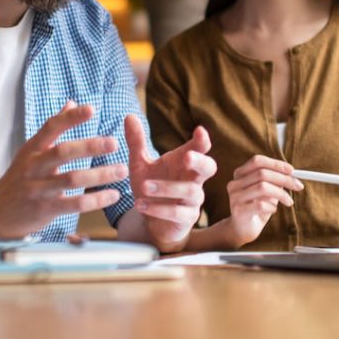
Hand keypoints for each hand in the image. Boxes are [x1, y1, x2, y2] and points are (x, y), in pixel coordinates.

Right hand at [0, 101, 127, 237]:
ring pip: (72, 179)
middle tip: (114, 143)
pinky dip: (96, 200)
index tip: (92, 109)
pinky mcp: (45, 209)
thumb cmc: (19, 177)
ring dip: (100, 174)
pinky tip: (113, 195)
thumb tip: (71, 102)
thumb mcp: (31, 151)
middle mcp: (34, 166)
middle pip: (63, 152)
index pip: (51, 127)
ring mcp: (38, 188)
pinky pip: (74, 204)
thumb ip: (52, 128)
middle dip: (90, 146)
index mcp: (33, 149)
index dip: (71, 118)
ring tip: (122, 170)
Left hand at [125, 114, 215, 249]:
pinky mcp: (186, 219)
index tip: (199, 130)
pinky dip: (158, 209)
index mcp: (185, 162)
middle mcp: (193, 179)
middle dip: (200, 161)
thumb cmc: (150, 188)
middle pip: (209, 168)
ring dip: (167, 188)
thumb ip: (136, 142)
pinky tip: (140, 204)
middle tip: (187, 157)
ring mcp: (192, 200)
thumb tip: (129, 116)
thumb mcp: (139, 164)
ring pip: (190, 192)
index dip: (202, 140)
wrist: (150, 222)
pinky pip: (177, 213)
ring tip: (144, 186)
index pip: (200, 148)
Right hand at [225, 156, 303, 246]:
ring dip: (281, 194)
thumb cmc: (257, 207)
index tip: (292, 170)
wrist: (243, 229)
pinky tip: (273, 210)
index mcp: (241, 174)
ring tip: (289, 202)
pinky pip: (260, 205)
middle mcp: (235, 183)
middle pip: (262, 173)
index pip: (258, 161)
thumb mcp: (268, 191)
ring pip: (262, 187)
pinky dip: (272, 207)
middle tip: (298, 186)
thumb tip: (292, 173)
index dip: (276, 164)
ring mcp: (235, 197)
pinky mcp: (238, 211)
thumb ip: (275, 180)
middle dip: (284, 179)